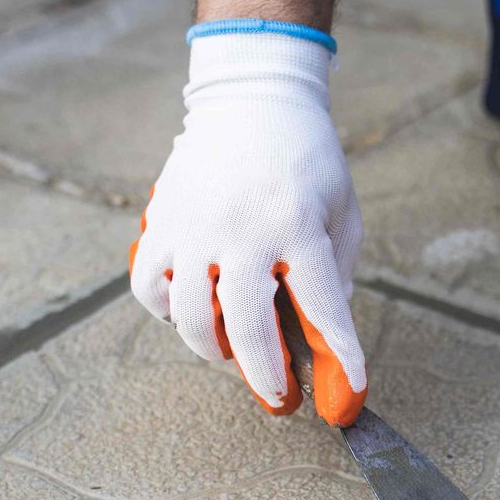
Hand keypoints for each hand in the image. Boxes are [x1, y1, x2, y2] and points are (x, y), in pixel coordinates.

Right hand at [130, 27, 366, 425]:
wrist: (252, 100)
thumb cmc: (307, 161)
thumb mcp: (340, 212)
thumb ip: (335, 273)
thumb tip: (321, 338)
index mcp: (298, 224)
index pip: (322, 307)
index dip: (338, 359)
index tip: (347, 398)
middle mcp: (242, 229)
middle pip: (247, 327)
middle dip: (266, 376)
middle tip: (281, 399)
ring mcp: (194, 227)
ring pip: (190, 317)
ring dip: (216, 350)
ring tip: (238, 354)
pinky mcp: (160, 222)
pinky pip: (151, 289)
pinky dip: (169, 313)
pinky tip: (195, 312)